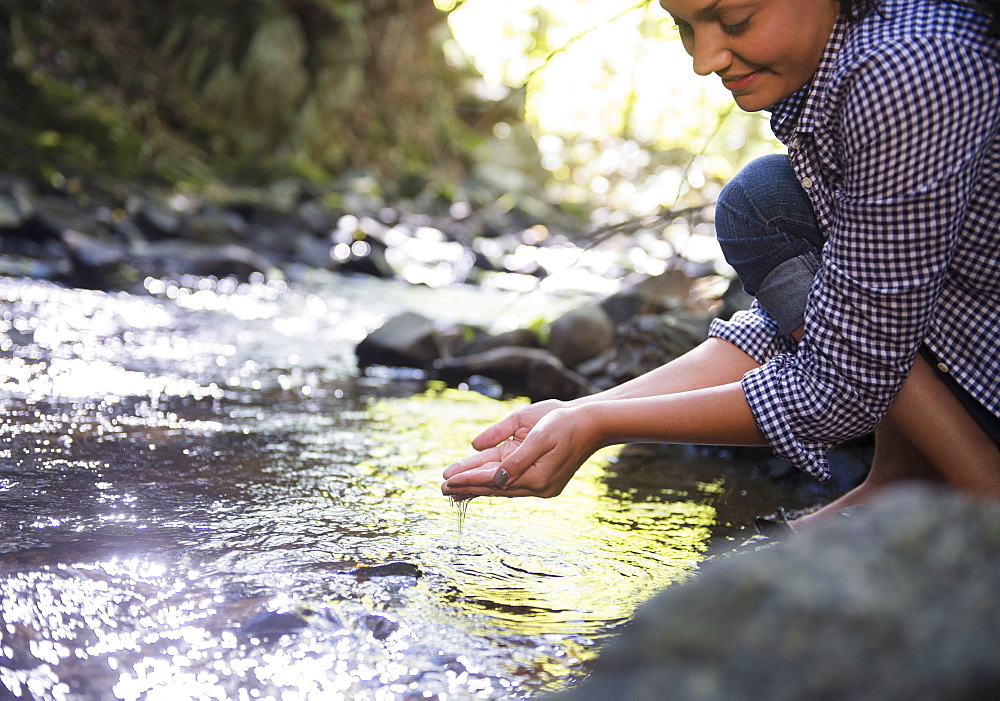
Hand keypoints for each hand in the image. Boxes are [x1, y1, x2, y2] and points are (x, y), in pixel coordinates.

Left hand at [441, 401, 600, 497]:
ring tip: (454, 489)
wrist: (594, 423)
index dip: (469, 479)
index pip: (493, 479)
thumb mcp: (538, 432)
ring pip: (502, 485)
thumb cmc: (565, 421)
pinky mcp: (543, 479)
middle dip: (468, 486)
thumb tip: (489, 469)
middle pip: (495, 487)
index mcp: (536, 476)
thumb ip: (514, 455)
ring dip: (478, 485)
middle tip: (441, 489)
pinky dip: (493, 481)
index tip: (447, 480)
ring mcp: (541, 485)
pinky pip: (511, 481)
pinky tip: (480, 481)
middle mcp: (538, 486)